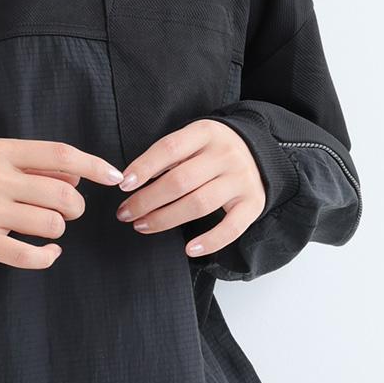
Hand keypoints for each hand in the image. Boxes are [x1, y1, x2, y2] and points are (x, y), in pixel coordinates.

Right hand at [0, 138, 124, 268]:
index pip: (60, 155)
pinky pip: (28, 255)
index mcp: (2, 151)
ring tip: (46, 225)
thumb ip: (39, 163)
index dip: (94, 166)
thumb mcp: (2, 155)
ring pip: (51, 225)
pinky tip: (49, 252)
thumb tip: (80, 177)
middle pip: (63, 196)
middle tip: (69, 209)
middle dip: (76, 206)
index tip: (115, 176)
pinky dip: (47, 256)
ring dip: (58, 229)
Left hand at [112, 119, 264, 256]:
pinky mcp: (253, 203)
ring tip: (142, 226)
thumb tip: (132, 182)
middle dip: (147, 200)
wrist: (260, 152)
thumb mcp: (193, 139)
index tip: (123, 185)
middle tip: (126, 213)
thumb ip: (169, 156)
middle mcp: (225, 155)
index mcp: (206, 133)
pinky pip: (231, 228)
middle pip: (180, 181)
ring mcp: (241, 179)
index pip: (169, 148)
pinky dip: (210, 241)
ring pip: (199, 203)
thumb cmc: (212, 150)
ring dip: (165, 219)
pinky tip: (188, 249)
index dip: (144, 167)